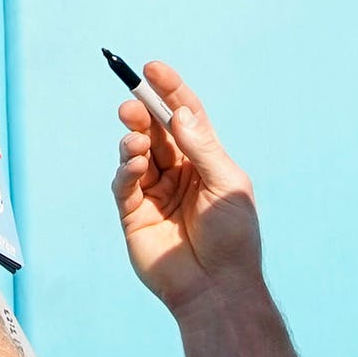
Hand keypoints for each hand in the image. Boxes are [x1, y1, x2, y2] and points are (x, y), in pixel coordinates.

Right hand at [110, 62, 263, 314]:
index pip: (185, 116)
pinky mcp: (134, 215)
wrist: (218, 289)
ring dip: (133, 140)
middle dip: (143, 113)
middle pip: (156, 131)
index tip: (152, 67)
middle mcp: (178, 172)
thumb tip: (180, 113)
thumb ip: (202, 148)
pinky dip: (126, 170)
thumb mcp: (227, 185)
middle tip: (132, 103)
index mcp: (205, 161)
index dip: (170, 90)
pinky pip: (124, 184)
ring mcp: (155, 193)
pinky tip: (134, 165)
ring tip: (135, 140)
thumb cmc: (233, 238)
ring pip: (136, 153)